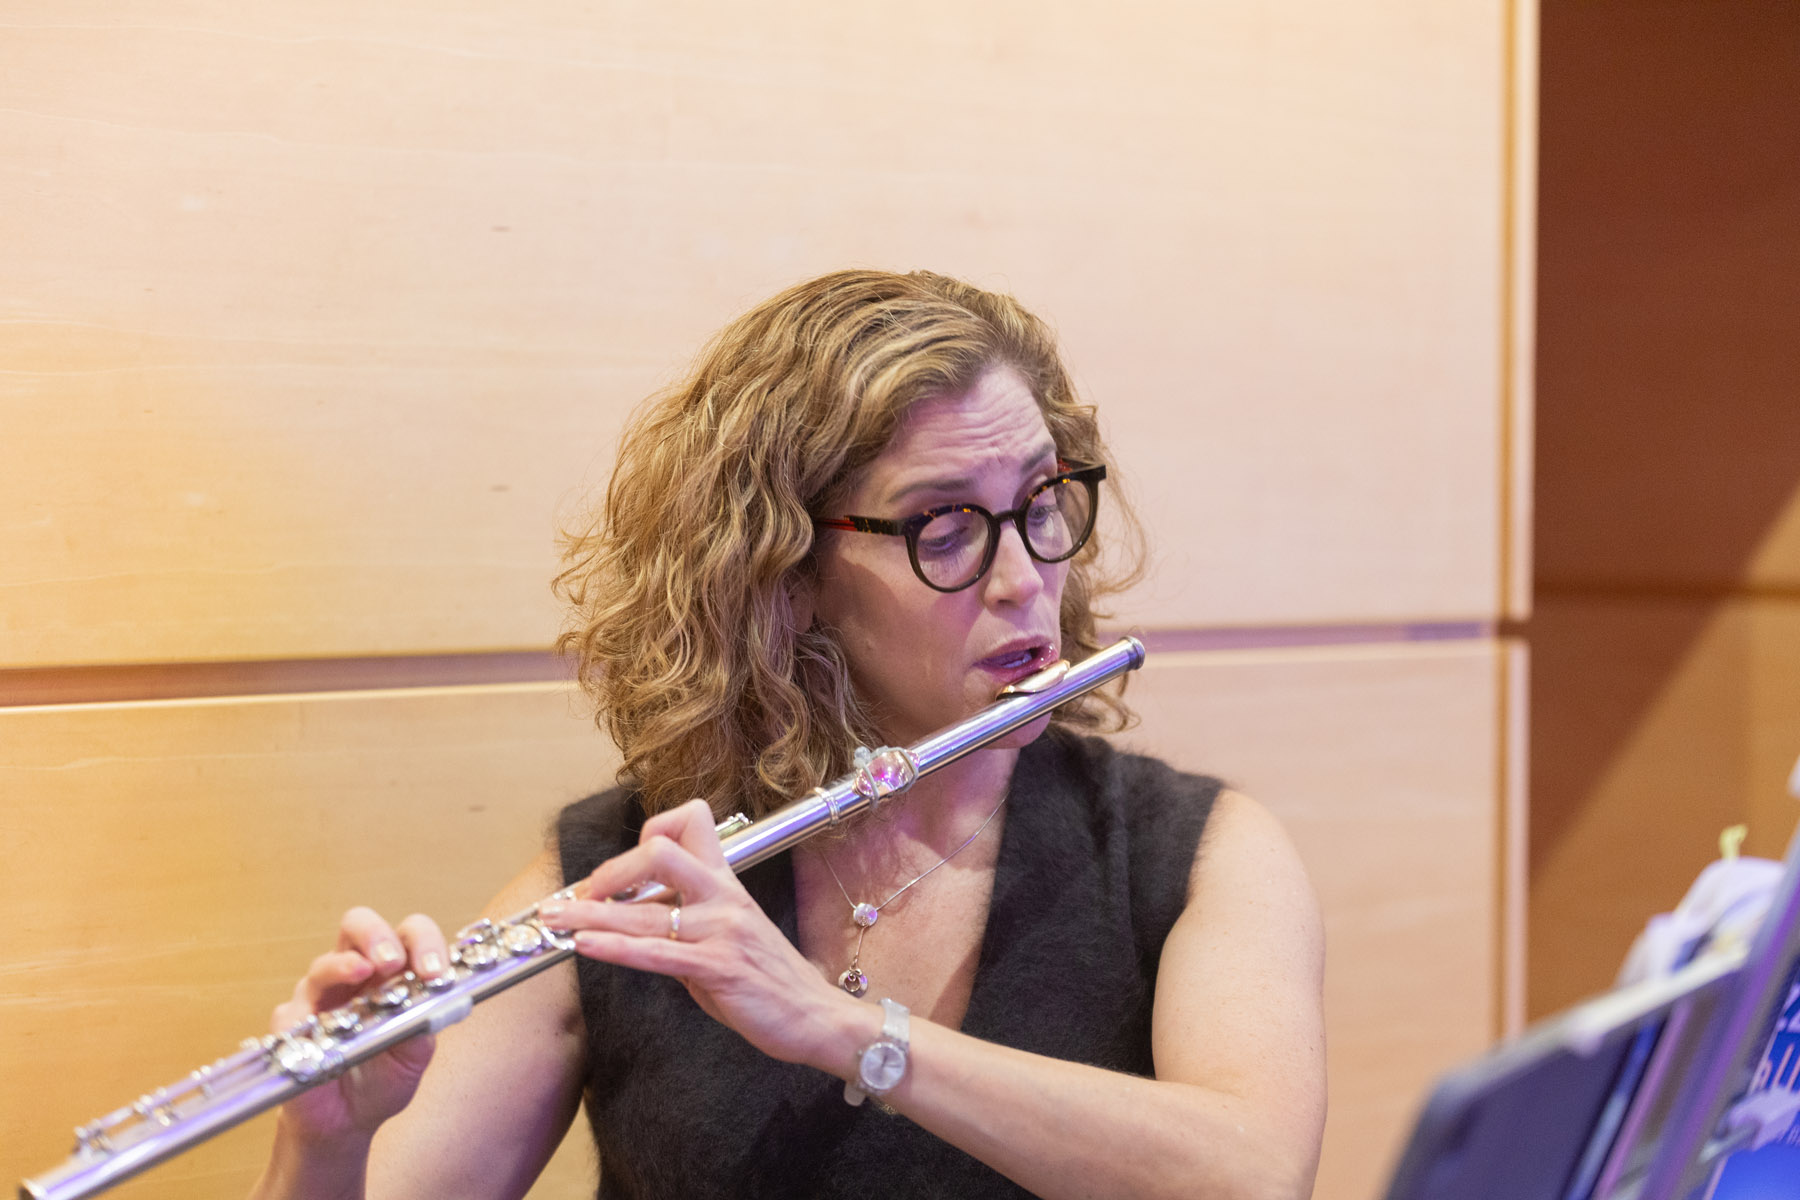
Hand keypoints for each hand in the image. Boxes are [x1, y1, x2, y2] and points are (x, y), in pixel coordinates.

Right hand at [268, 907, 450, 1145]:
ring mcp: (318, 996)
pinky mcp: (289, 1026)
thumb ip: (424, 1026)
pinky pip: (292, 1012)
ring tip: (361, 972)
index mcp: (390, 973)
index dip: (424, 943)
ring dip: (344, 965)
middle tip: (391, 960)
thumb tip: (437, 1002)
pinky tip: (322, 1033)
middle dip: (376, 936)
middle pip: (358, 926)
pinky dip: (309, 1017)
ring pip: (323, 964)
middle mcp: (353, 975)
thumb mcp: (414, 1055)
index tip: (435, 973)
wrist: (346, 1123)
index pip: (407, 936)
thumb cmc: (382, 1078)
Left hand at [541, 799, 860, 1072]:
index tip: (620, 867)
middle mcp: (724, 896)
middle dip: (611, 871)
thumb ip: (686, 923)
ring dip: (590, 913)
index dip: (649, 833)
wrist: (814, 1016)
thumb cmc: (769, 981)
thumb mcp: (728, 938)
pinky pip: (655, 953)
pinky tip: (585, 945)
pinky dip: (613, 947)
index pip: (689, 824)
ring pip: (645, 911)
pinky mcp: (717, 967)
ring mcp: (721, 930)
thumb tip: (640, 924)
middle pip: (660, 853)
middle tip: (582, 893)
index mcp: (727, 883)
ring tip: (553, 918)